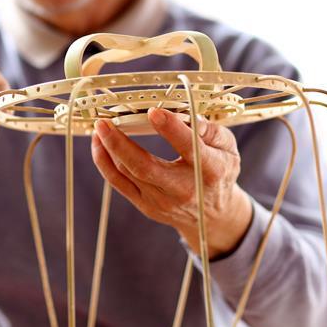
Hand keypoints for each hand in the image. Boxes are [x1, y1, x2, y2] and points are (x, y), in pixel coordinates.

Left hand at [91, 107, 252, 258]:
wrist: (214, 215)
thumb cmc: (220, 172)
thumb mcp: (227, 147)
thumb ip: (209, 129)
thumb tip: (183, 114)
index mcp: (210, 169)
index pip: (189, 147)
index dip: (170, 129)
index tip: (153, 112)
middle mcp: (183, 189)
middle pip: (145, 167)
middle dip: (120, 144)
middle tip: (104, 123)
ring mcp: (162, 201)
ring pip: (126, 175)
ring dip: (108, 150)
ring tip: (99, 129)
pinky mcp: (146, 206)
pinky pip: (119, 184)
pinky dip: (105, 163)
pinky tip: (100, 145)